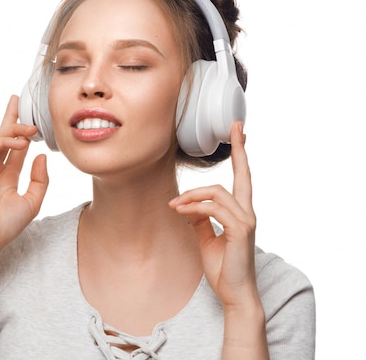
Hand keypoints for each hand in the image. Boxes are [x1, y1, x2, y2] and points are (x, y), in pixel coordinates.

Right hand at [0, 95, 48, 253]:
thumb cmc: (7, 224)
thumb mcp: (33, 200)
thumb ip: (40, 178)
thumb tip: (42, 155)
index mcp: (6, 175)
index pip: (17, 147)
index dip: (24, 132)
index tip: (34, 119)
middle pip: (3, 135)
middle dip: (10, 117)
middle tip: (18, 99)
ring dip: (15, 130)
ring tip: (32, 129)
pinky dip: (5, 141)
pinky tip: (20, 143)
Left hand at [169, 122, 258, 309]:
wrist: (234, 294)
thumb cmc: (223, 267)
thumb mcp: (206, 238)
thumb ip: (200, 218)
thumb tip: (188, 204)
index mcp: (241, 213)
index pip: (243, 178)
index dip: (242, 154)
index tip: (240, 132)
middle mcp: (247, 213)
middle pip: (242, 175)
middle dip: (240, 150)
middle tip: (235, 129)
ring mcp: (246, 221)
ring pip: (218, 192)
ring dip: (192, 195)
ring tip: (175, 206)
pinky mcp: (240, 231)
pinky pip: (214, 209)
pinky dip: (195, 208)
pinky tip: (182, 212)